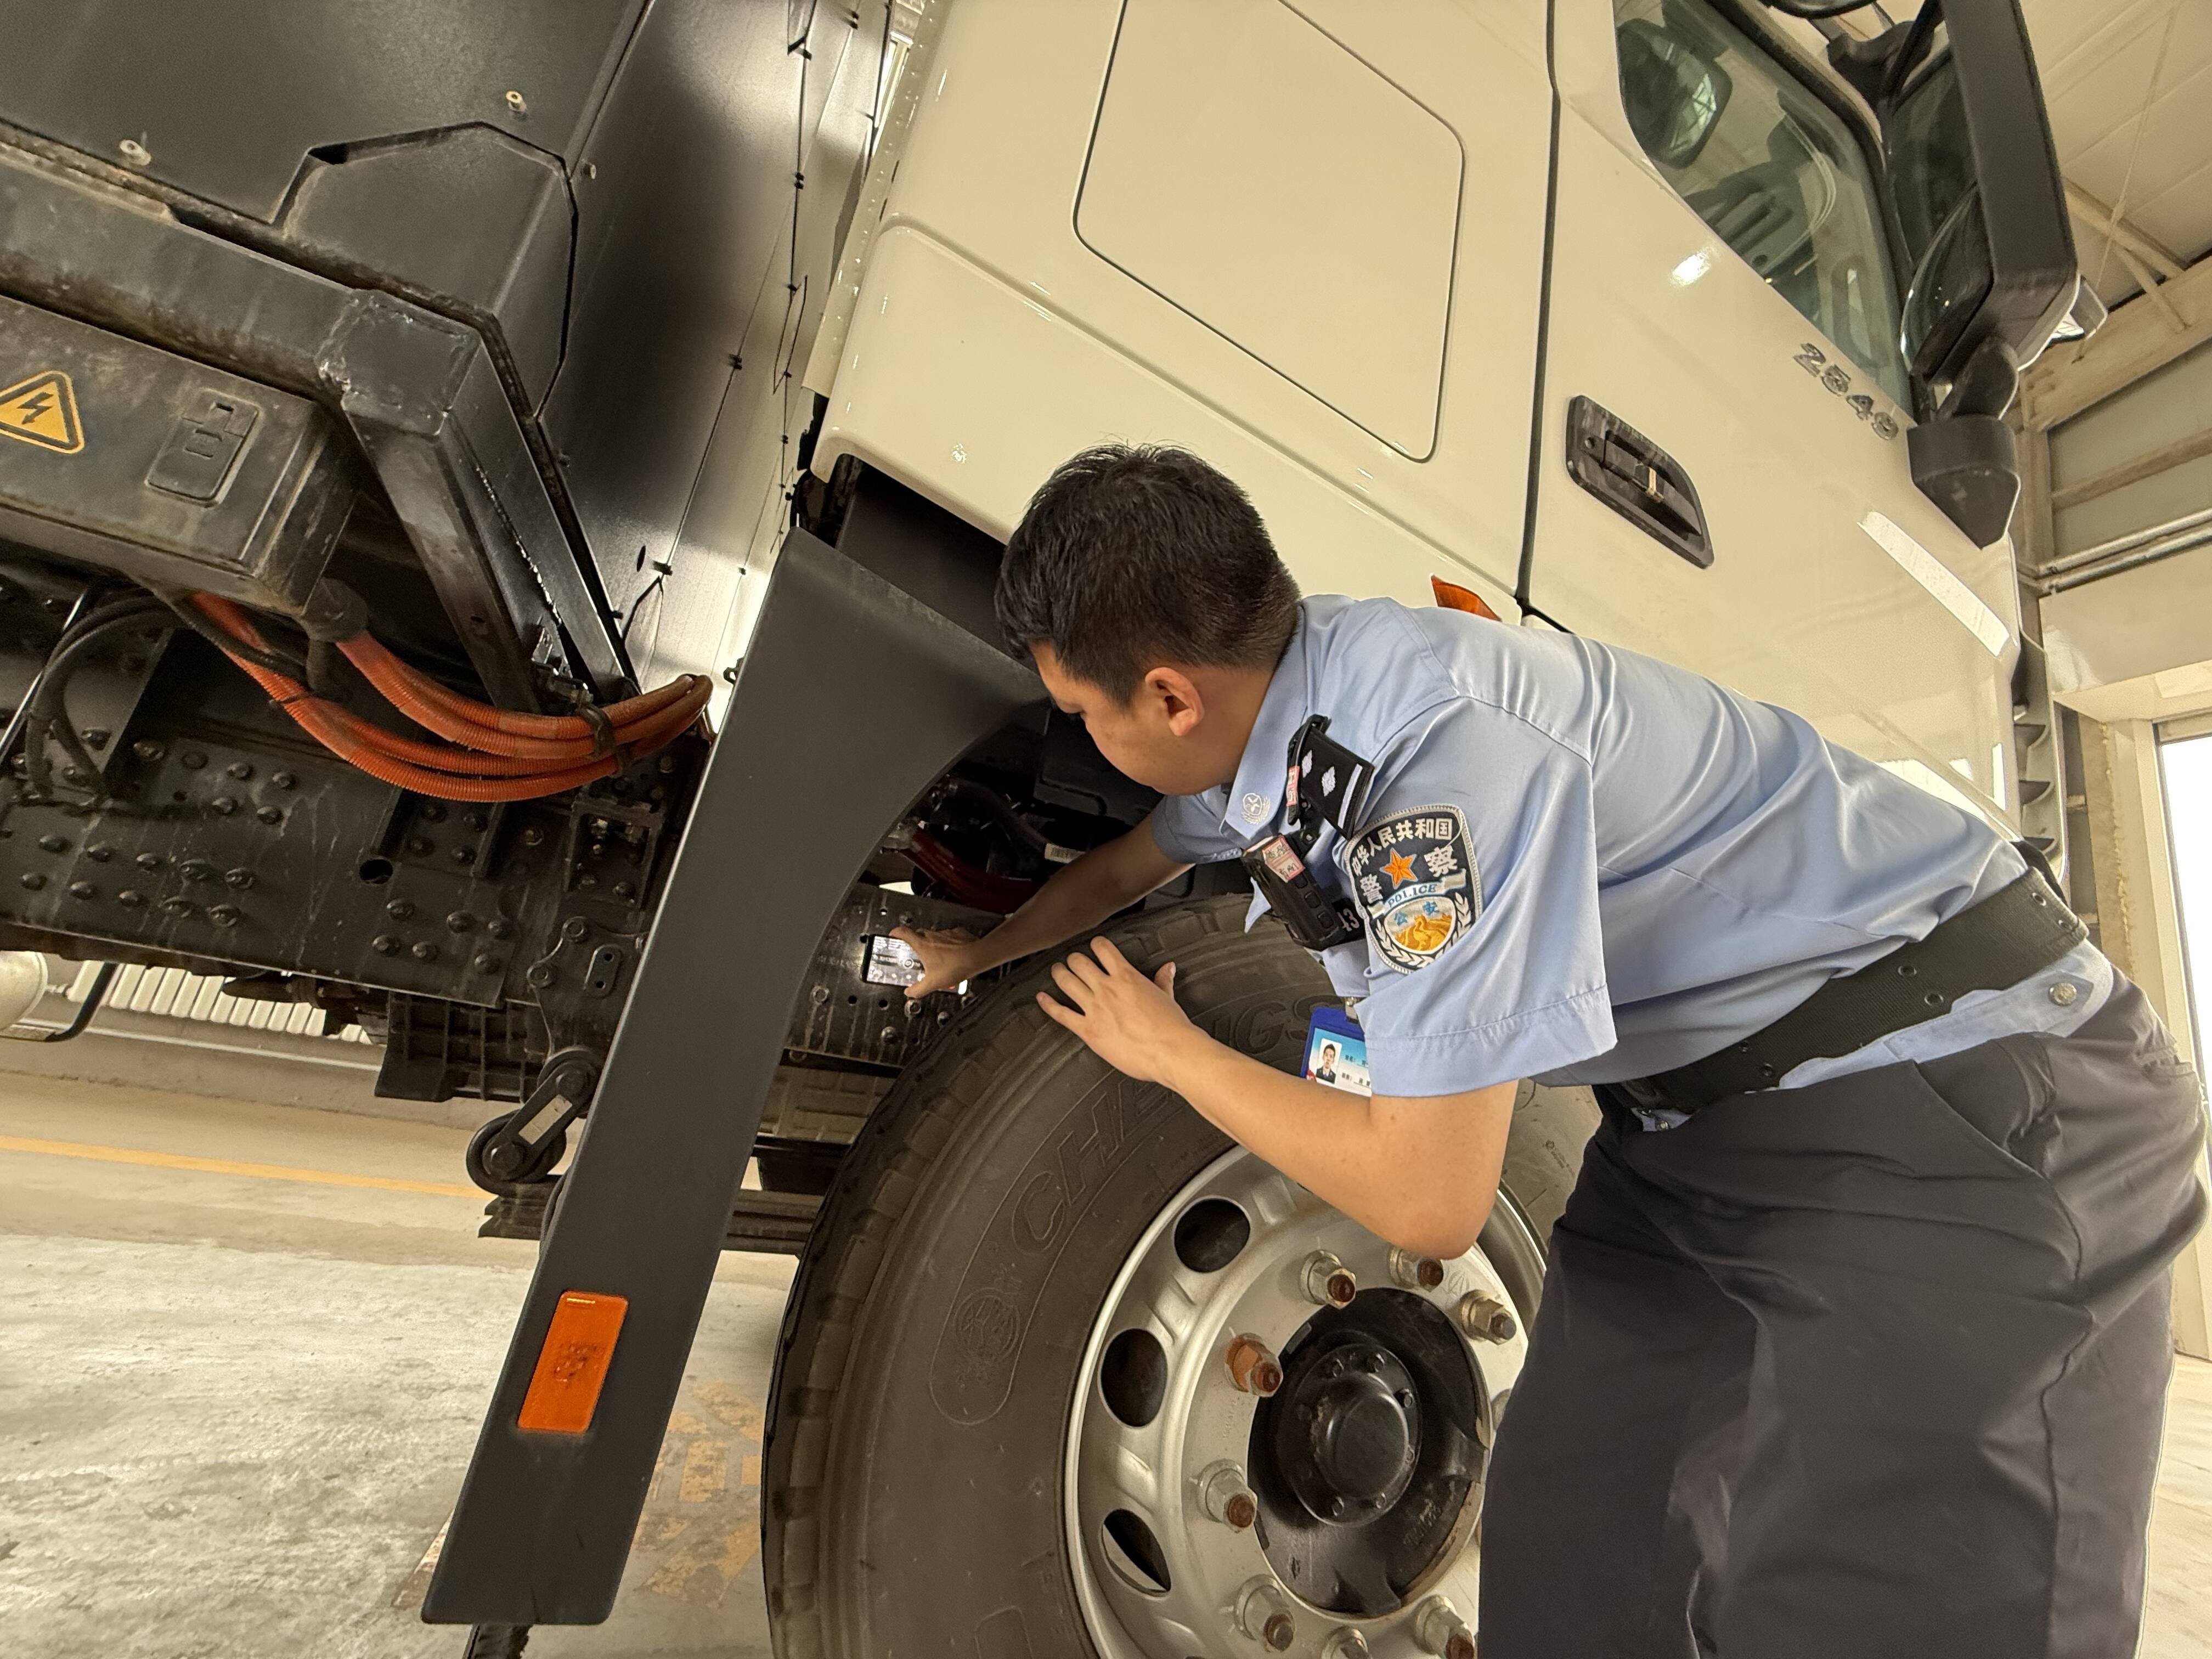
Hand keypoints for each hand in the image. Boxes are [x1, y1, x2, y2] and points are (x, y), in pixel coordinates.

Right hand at [890, 926, 981, 999]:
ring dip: (935, 944)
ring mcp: (945, 933)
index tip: (893, 935)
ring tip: (938, 958)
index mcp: (922, 944)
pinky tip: (952, 954)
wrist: (976, 957)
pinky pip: (950, 937)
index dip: (896, 933)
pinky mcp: (958, 933)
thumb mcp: (932, 983)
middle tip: (919, 954)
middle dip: (917, 943)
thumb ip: (918, 989)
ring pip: (935, 936)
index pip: (903, 933)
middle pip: (919, 934)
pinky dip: (949, 944)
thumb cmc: (954, 967)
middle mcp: (932, 936)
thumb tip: (909, 992)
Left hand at [1037, 937, 1201, 1086]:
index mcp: (1127, 977)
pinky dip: (1048, 1004)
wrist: (1170, 1051)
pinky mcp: (1089, 1030)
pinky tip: (1041, 998)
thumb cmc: (1171, 1028)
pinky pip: (1061, 1014)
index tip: (1094, 946)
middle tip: (1071, 961)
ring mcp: (1095, 1008)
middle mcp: (1107, 988)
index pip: (1103, 949)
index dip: (1096, 944)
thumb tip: (1168, 968)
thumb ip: (1163, 981)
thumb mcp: (1167, 997)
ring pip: (1067, 981)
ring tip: (1056, 970)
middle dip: (1073, 959)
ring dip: (1059, 973)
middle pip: (1079, 962)